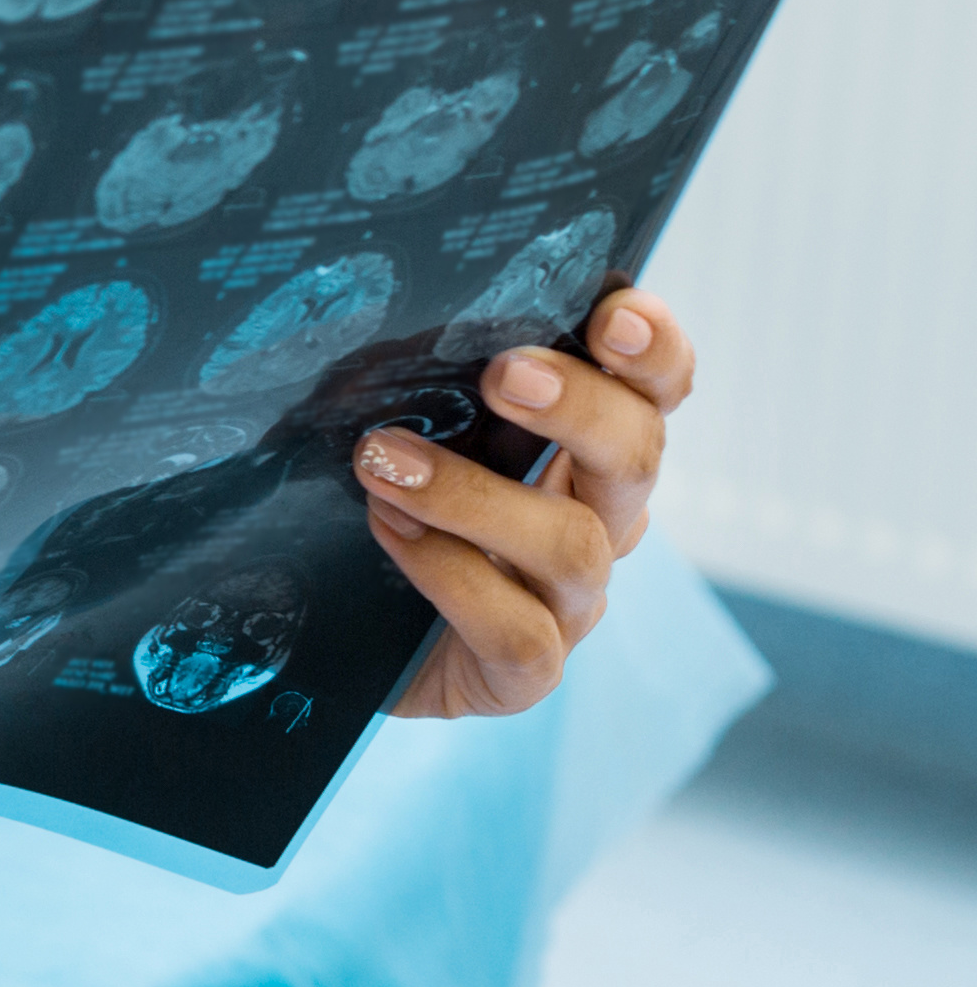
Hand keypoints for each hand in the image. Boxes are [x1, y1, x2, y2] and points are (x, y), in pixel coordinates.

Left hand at [367, 285, 687, 719]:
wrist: (334, 643)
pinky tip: (391, 535)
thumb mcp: (393, 433)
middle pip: (635, 457)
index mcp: (580, 451)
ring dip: (476, 496)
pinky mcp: (525, 673)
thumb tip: (381, 320)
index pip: (650, 393)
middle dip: (579, 408)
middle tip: (503, 375)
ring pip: (573, 545)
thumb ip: (410, 384)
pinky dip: (452, 577)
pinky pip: (519, 631)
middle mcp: (595, 521)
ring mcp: (568, 601)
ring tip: (385, 460)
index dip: (652, 350)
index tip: (614, 313)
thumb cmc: (371, 515)